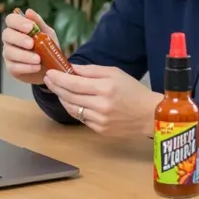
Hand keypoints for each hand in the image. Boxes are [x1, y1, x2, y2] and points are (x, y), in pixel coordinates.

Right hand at [1, 8, 59, 84]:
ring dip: (24, 55)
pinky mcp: (11, 68)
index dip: (18, 22)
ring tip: (38, 59)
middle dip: (19, 39)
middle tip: (32, 44)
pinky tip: (36, 67)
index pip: (10, 19)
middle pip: (6, 35)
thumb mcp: (47, 34)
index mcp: (18, 28)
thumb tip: (29, 11)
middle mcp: (10, 40)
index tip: (30, 27)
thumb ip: (39, 23)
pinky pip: (14, 67)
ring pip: (9, 52)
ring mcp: (9, 54)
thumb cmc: (47, 48)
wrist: (51, 68)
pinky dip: (26, 67)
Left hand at [43, 64, 162, 136]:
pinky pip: (81, 118)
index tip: (49, 73)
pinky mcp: (100, 130)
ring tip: (59, 90)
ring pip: (72, 109)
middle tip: (49, 80)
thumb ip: (91, 70)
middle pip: (69, 96)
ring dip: (62, 99)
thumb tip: (71, 68)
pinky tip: (73, 102)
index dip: (58, 79)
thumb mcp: (115, 73)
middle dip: (56, 87)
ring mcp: (99, 120)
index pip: (74, 83)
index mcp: (105, 88)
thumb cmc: (133, 90)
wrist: (149, 115)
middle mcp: (100, 105)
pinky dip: (74, 109)